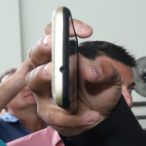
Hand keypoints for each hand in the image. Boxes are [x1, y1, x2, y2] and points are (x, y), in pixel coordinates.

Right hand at [25, 19, 122, 135]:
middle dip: (44, 46)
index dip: (64, 28)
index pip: (56, 35)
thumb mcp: (111, 79)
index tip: (85, 31)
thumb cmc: (99, 92)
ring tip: (60, 75)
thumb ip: (104, 71)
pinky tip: (93, 116)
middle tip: (55, 43)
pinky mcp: (48, 112)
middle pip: (36, 53)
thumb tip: (90, 71)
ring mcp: (44, 91)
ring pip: (34, 80)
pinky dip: (75, 117)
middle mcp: (48, 69)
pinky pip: (55, 114)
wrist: (102, 117)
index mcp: (62, 56)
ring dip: (45, 75)